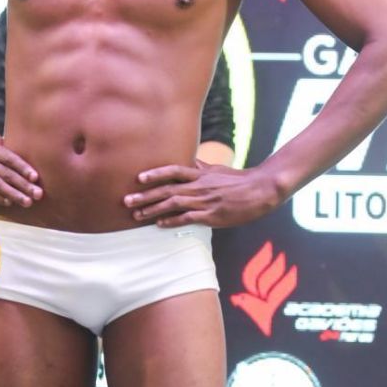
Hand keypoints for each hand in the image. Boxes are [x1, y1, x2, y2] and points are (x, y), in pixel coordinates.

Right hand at [0, 123, 41, 207]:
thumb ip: (1, 146)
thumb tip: (18, 155)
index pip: (10, 159)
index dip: (24, 168)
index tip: (35, 177)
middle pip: (7, 174)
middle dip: (24, 186)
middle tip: (38, 194)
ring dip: (14, 194)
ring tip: (27, 202)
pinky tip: (7, 202)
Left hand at [123, 159, 283, 228]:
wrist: (261, 190)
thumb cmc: (238, 180)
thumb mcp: (217, 170)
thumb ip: (200, 167)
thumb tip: (188, 161)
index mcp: (200, 174)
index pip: (173, 170)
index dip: (155, 173)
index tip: (138, 178)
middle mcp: (199, 186)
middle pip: (167, 188)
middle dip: (145, 195)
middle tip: (126, 200)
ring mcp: (205, 201)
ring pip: (174, 203)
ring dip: (153, 210)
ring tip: (137, 215)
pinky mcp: (212, 215)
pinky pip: (188, 218)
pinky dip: (172, 221)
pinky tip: (159, 224)